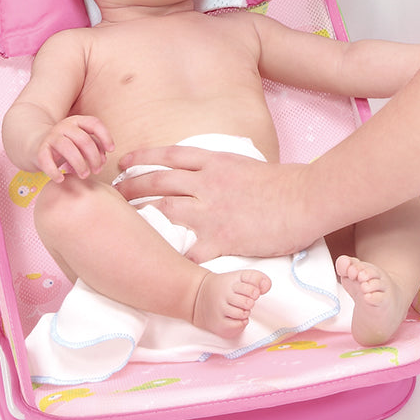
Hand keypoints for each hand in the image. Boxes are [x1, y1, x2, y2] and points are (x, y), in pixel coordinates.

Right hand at [36, 115, 112, 183]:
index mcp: (77, 121)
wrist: (35, 143)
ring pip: (68, 148)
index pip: (94, 124)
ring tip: (84, 175)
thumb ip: (94, 147)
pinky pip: (47, 160)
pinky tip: (61, 179)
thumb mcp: (81, 142)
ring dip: (79, 164)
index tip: (111, 150)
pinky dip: (54, 172)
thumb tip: (103, 159)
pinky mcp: (39, 150)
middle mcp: (64, 126)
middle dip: (94, 157)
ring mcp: (51, 137)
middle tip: (97, 170)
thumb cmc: (64, 144)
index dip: (105, 136)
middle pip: (84, 140)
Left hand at [115, 145, 315, 262]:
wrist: (305, 199)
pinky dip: (172, 256)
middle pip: (158, 181)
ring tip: (126, 225)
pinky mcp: (220, 238)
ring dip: (142, 215)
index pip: (169, 155)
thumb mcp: (245, 165)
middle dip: (131, 187)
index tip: (124, 162)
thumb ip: (221, 170)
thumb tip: (207, 176)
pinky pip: (188, 250)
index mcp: (215, 161)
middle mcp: (206, 183)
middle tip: (115, 194)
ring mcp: (211, 211)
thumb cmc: (283, 183)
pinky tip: (159, 264)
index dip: (142, 157)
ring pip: (164, 209)